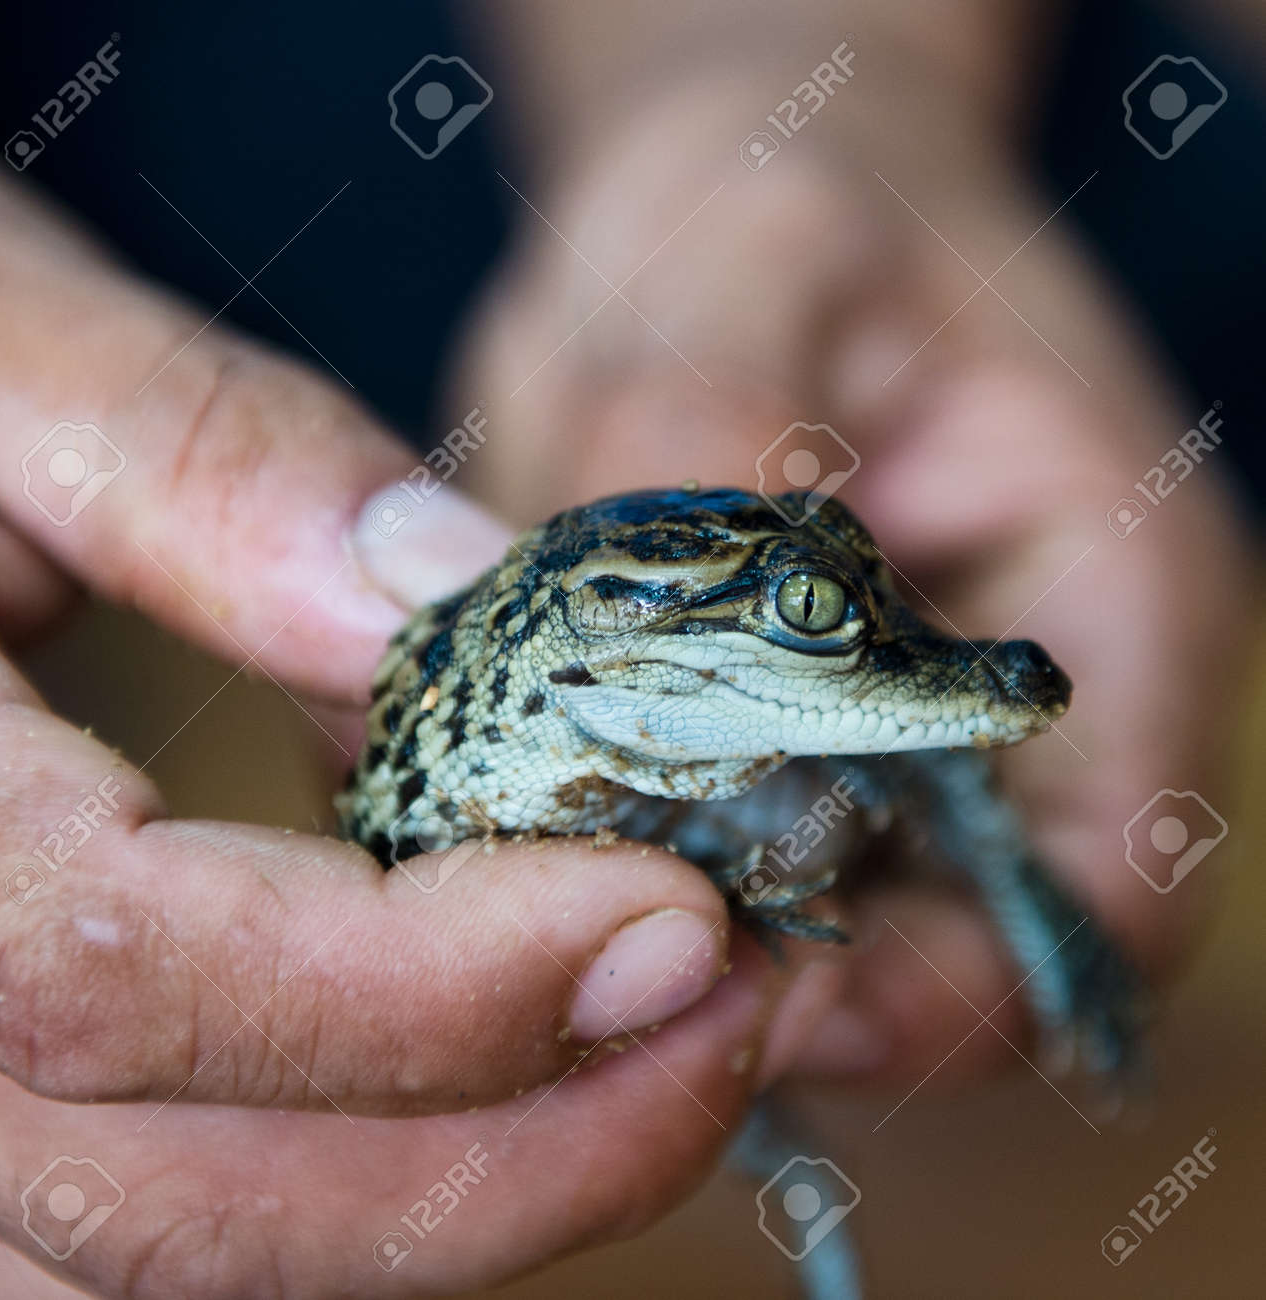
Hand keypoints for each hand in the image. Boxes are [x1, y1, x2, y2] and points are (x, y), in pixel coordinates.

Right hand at [0, 146, 780, 1296]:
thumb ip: (208, 465)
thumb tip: (457, 591)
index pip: (122, 971)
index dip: (426, 981)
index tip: (667, 910)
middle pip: (180, 1202)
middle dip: (510, 1140)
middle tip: (722, 1007)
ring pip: (193, 1257)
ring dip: (472, 1190)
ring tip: (667, 1051)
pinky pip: (192, 1208)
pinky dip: (384, 1177)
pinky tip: (525, 1067)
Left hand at [446, 70, 1252, 1085]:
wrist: (721, 226)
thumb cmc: (791, 203)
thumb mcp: (760, 249)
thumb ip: (719, 406)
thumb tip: (658, 592)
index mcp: (1092, 602)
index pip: (1096, 884)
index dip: (953, 982)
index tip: (762, 983)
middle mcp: (985, 707)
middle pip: (935, 944)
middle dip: (784, 978)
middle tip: (594, 964)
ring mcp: (859, 739)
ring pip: (798, 919)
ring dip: (666, 929)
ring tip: (522, 889)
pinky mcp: (740, 742)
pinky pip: (679, 855)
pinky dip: (588, 864)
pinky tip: (489, 820)